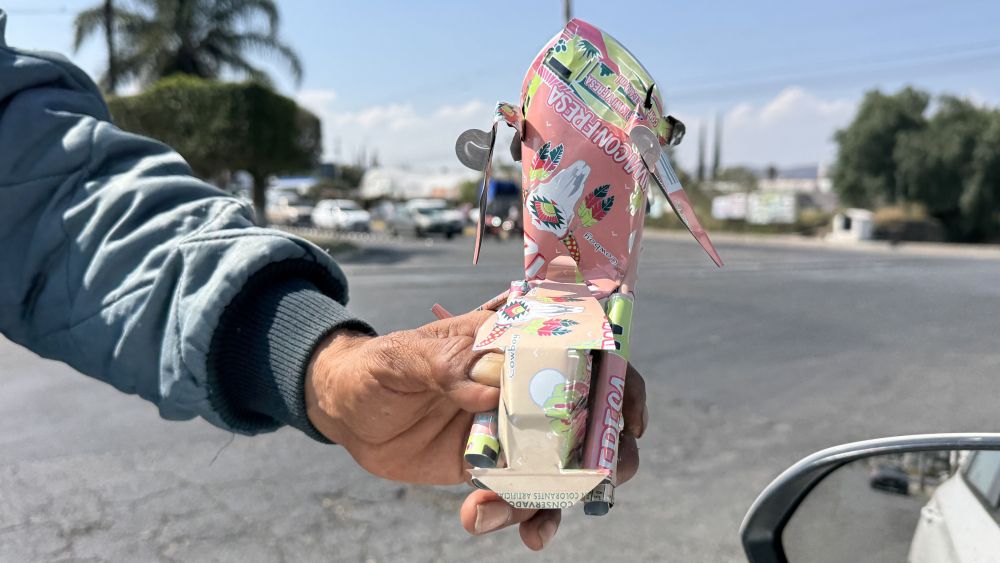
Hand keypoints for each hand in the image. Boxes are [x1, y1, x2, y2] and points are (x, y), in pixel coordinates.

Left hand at [305, 310, 647, 549]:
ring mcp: (513, 429)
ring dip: (565, 497)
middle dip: (612, 450)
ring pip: (565, 464)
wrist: (345, 412)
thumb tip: (488, 385)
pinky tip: (498, 526)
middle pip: (592, 413)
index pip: (584, 349)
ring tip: (535, 527)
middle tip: (604, 476)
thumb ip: (444, 362)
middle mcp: (524, 386)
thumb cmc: (376, 367)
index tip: (630, 415)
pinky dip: (525, 517)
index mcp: (513, 345)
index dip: (620, 378)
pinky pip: (524, 496)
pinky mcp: (493, 467)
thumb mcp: (403, 357)